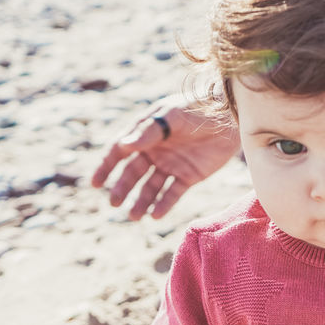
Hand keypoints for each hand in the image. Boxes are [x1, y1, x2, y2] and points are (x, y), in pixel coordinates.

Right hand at [90, 96, 240, 220]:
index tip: (96, 183)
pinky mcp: (189, 176)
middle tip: (114, 204)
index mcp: (145, 133)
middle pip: (133, 173)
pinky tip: (155, 215)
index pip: (119, 152)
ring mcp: (171, 165)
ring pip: (151, 187)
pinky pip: (172, 193)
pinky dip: (163, 205)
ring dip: (141, 201)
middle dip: (122, 189)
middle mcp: (155, 151)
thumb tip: (122, 146)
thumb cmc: (197, 108)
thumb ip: (148, 132)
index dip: (106, 167)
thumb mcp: (171, 116)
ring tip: (134, 216)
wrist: (229, 116)